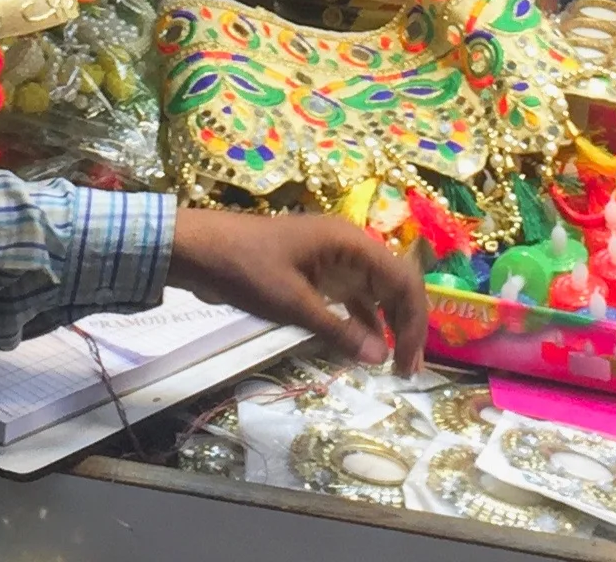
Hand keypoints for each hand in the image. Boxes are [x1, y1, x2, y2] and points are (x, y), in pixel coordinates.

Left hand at [170, 208, 427, 372]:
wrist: (201, 250)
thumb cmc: (247, 269)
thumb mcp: (293, 304)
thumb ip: (339, 331)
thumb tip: (382, 358)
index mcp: (349, 242)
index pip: (403, 279)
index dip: (414, 321)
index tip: (409, 363)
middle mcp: (348, 247)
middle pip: (395, 284)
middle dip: (406, 326)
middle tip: (407, 373)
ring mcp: (332, 259)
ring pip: (375, 293)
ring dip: (387, 326)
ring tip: (392, 368)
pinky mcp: (316, 273)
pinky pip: (350, 298)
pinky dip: (361, 322)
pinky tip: (364, 349)